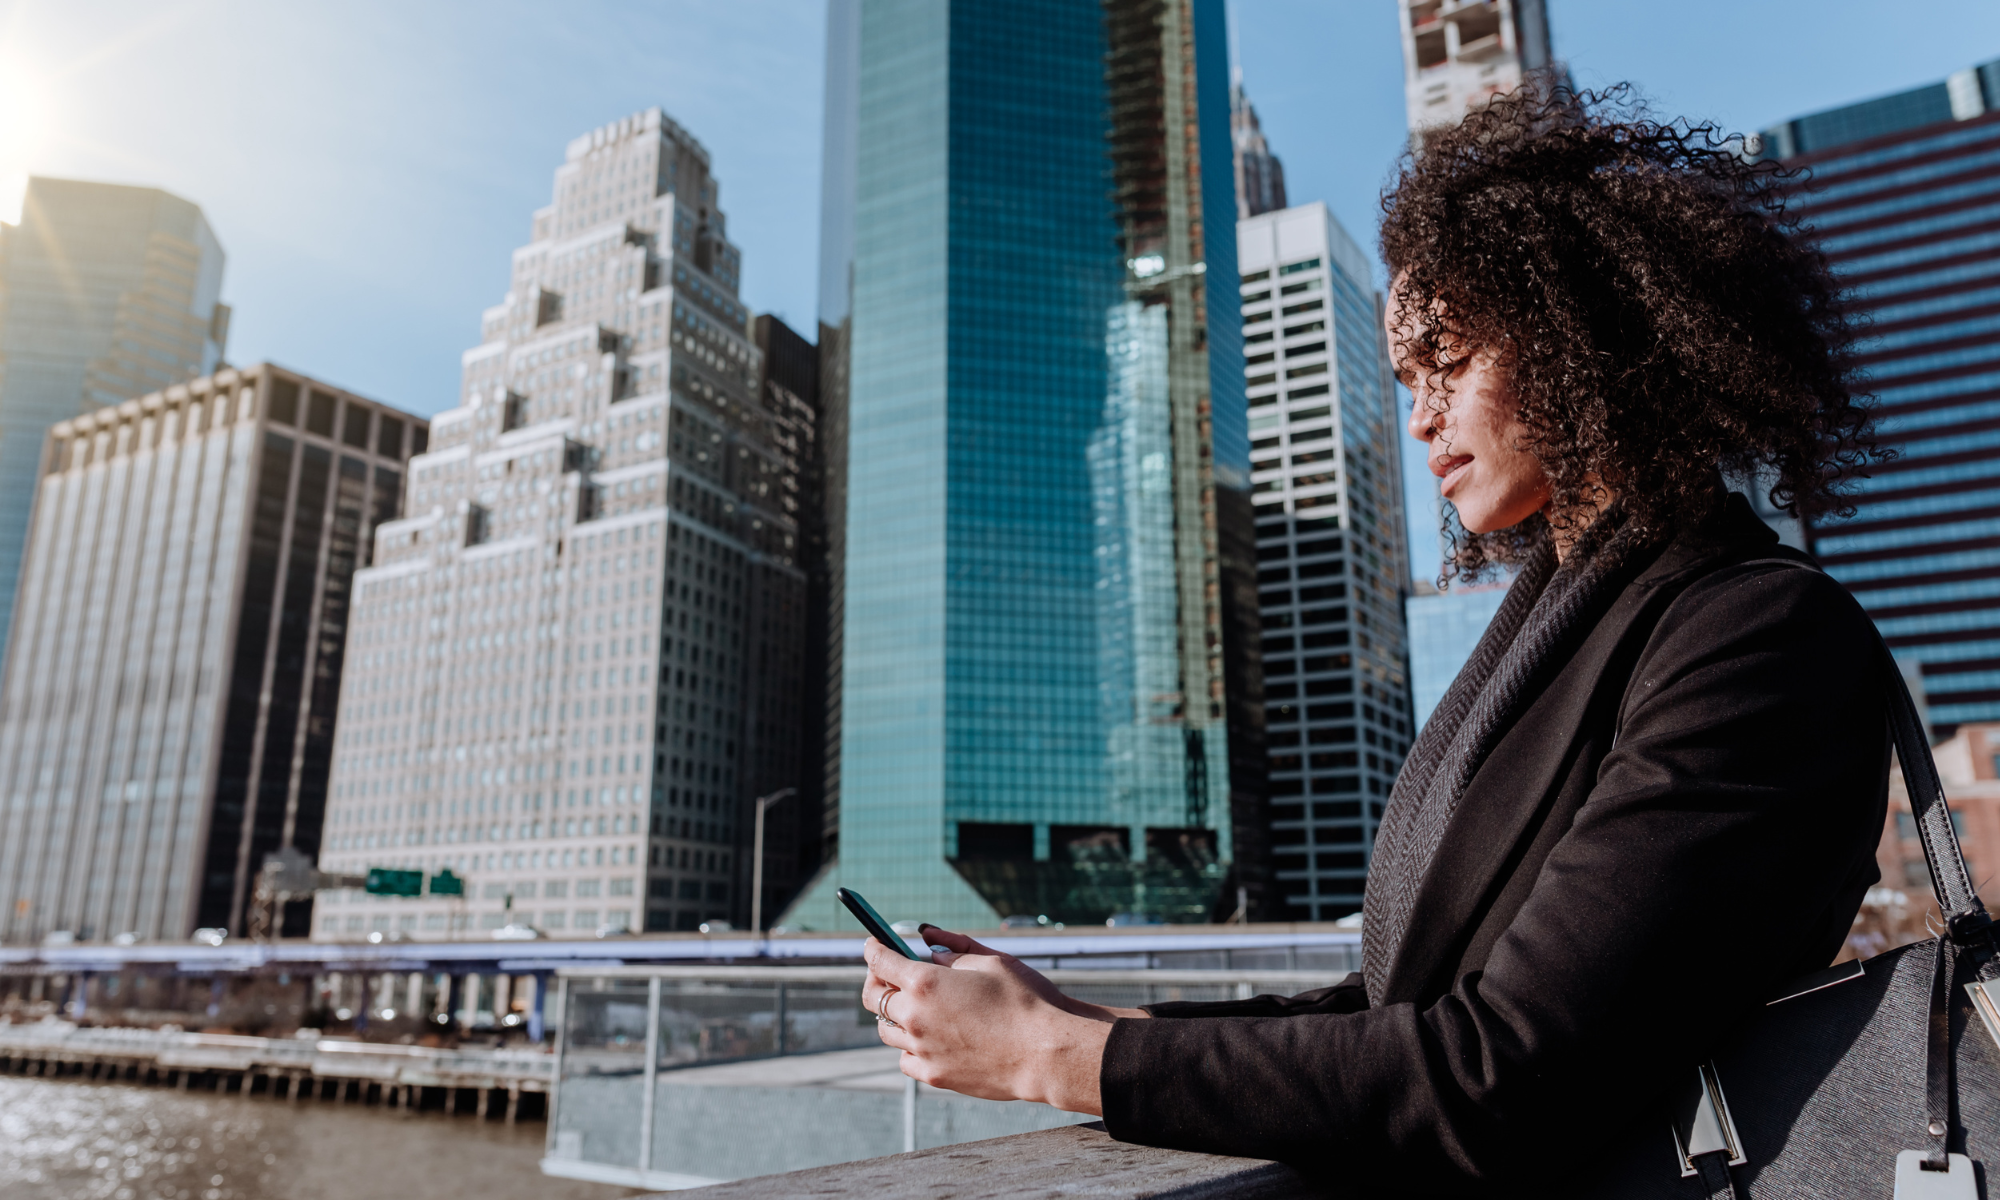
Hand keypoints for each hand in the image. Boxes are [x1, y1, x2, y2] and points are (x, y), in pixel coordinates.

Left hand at [860, 927, 1129, 1114]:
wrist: (1045, 1054)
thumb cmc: (1024, 1000)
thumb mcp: (991, 961)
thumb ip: (953, 951)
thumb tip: (928, 943)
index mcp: (925, 983)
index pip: (880, 961)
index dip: (873, 948)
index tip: (873, 944)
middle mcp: (915, 1017)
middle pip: (872, 997)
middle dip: (875, 980)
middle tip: (886, 975)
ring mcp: (921, 1049)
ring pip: (886, 1031)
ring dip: (892, 1015)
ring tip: (912, 1008)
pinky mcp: (933, 1075)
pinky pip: (906, 1059)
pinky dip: (910, 1046)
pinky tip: (928, 1038)